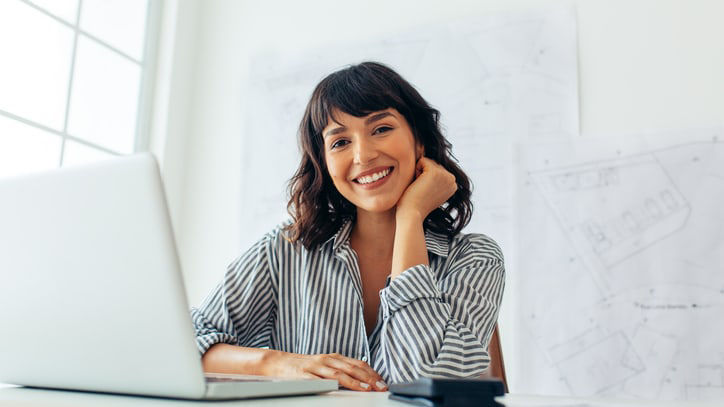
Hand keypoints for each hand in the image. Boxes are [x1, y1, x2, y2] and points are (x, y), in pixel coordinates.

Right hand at [264, 351, 387, 391]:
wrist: (279, 363)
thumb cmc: (305, 366)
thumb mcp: (326, 364)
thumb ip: (342, 368)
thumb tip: (364, 375)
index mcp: (334, 357)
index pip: (357, 364)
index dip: (372, 373)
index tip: (383, 382)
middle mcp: (326, 360)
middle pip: (351, 368)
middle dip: (368, 378)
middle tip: (380, 387)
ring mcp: (315, 367)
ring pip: (338, 374)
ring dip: (354, 382)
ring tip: (366, 389)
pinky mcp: (303, 376)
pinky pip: (318, 381)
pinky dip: (329, 385)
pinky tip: (338, 389)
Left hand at [396, 157, 456, 220]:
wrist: (412, 213)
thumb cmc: (417, 203)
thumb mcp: (431, 190)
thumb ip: (436, 179)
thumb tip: (432, 161)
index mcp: (453, 185)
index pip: (438, 169)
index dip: (427, 178)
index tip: (427, 192)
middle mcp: (452, 179)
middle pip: (433, 163)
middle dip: (424, 174)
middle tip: (422, 190)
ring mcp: (445, 175)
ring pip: (428, 161)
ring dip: (419, 173)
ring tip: (420, 188)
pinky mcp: (435, 172)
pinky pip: (422, 160)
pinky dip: (416, 170)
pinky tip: (417, 184)